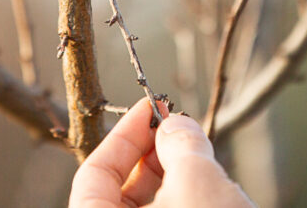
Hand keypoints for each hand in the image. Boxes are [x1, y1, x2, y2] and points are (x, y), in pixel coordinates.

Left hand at [69, 99, 252, 207]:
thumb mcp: (197, 182)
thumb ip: (179, 143)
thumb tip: (174, 124)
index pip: (93, 172)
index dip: (124, 133)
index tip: (152, 107)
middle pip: (119, 191)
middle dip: (151, 152)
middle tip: (177, 125)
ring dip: (172, 177)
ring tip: (199, 153)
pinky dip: (185, 199)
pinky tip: (213, 186)